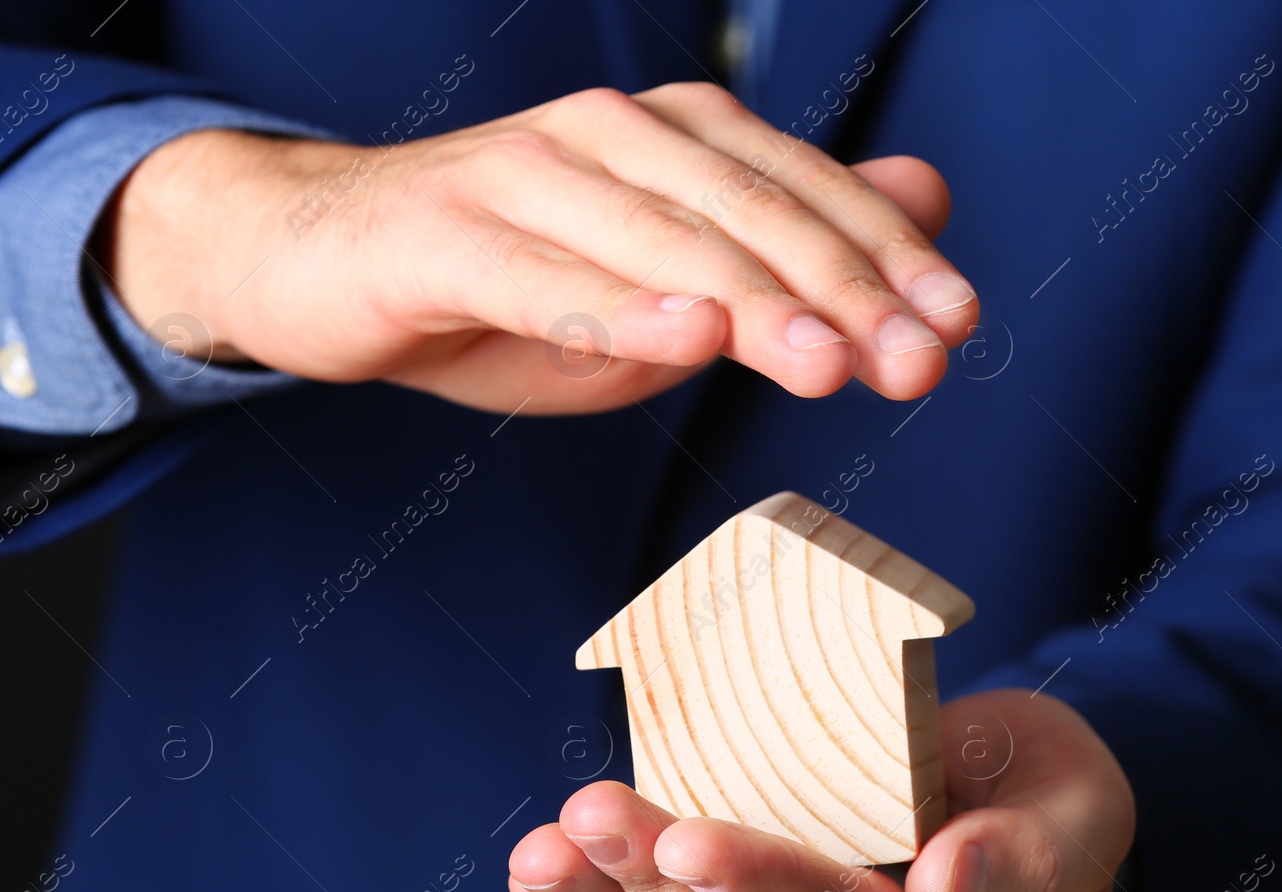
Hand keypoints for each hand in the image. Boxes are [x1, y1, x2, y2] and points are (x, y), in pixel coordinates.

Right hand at [100, 83, 977, 414]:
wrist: (325, 259)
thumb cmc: (512, 281)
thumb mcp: (666, 277)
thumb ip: (787, 243)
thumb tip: (922, 198)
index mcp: (674, 141)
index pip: (802, 194)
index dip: (887, 257)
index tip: (956, 324)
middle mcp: (610, 137)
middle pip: (749, 214)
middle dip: (844, 291)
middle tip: (918, 362)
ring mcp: (526, 177)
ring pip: (662, 244)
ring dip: (754, 307)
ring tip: (829, 364)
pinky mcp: (445, 234)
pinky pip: (544, 277)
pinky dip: (617, 309)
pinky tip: (685, 338)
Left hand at [507, 689, 1135, 891]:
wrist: (1019, 825)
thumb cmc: (1045, 799)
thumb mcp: (1075, 814)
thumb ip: (1025, 859)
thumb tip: (941, 887)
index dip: (764, 886)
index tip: (690, 835)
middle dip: (658, 885)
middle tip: (590, 813)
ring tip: (542, 853)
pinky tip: (545, 881)